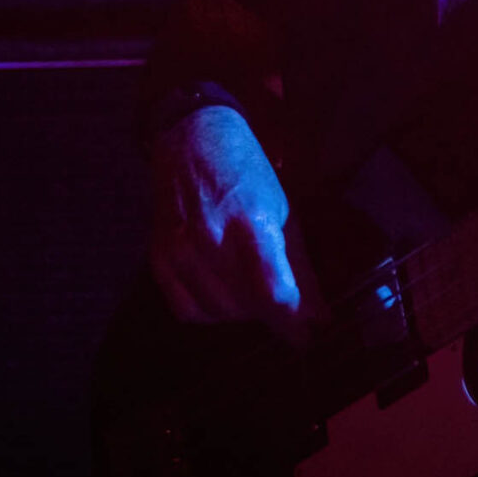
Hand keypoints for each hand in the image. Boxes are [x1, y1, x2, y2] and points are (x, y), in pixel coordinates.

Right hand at [148, 104, 308, 334]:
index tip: (309, 336)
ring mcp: (179, 250)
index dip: (293, 323)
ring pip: (218, 314)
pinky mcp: (159, 258)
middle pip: (246, 307)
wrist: (193, 140)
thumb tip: (318, 317)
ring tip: (255, 293)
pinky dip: (210, 312)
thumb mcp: (285, 211)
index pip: (273, 292)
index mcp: (250, 222)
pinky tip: (224, 294)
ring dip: (243, 314)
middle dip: (272, 314)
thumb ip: (299, 268)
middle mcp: (210, 239)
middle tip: (285, 306)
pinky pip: (187, 310)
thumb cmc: (247, 172)